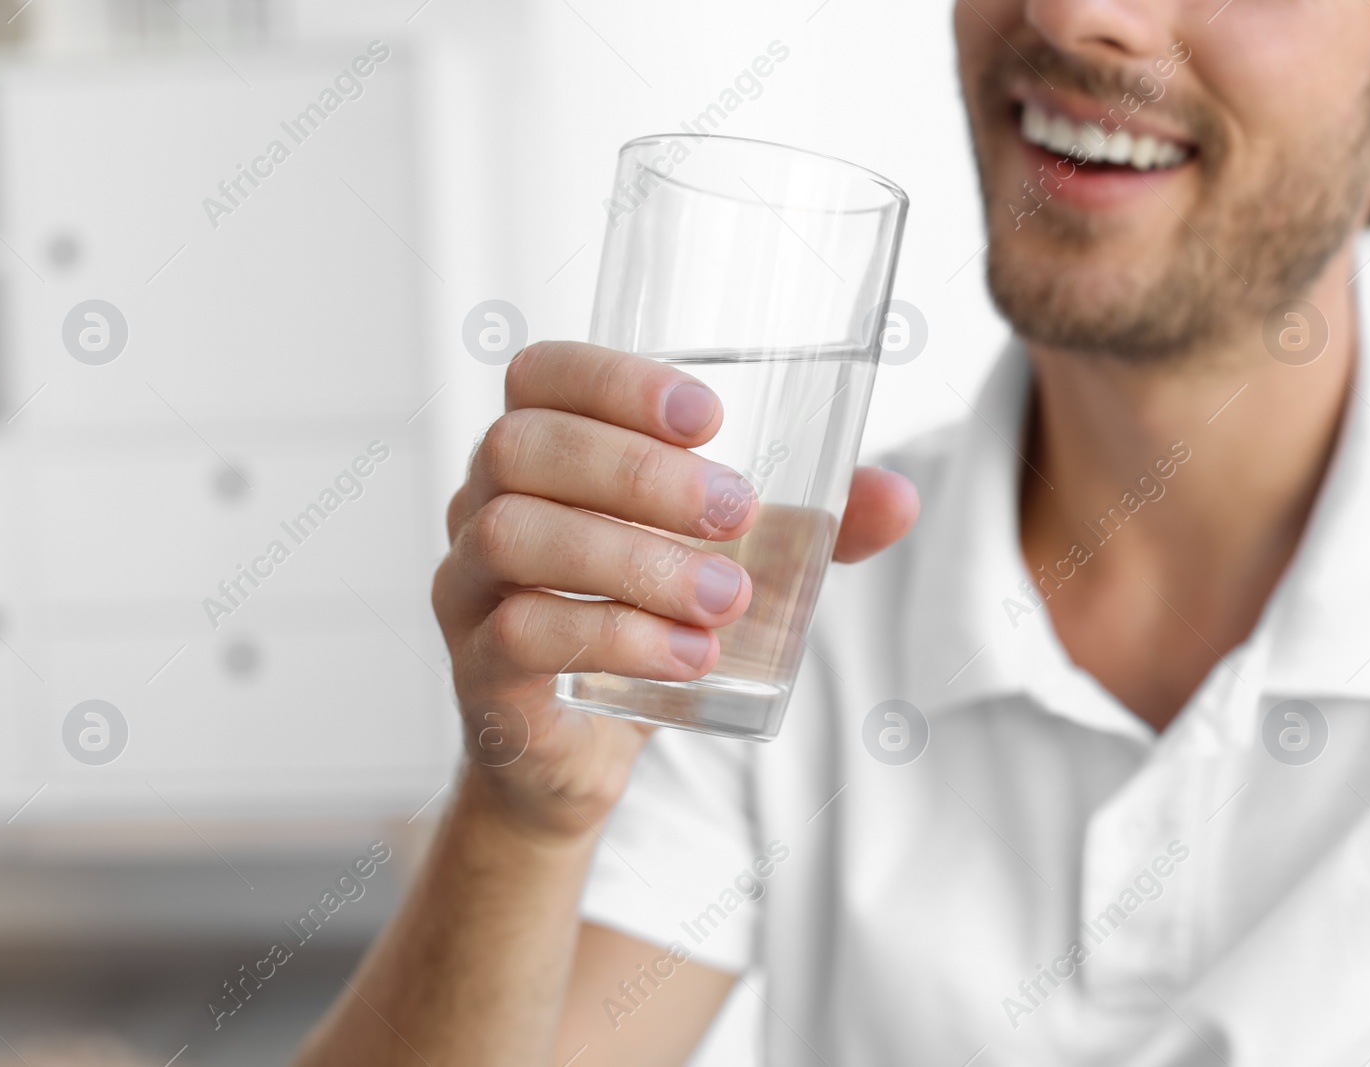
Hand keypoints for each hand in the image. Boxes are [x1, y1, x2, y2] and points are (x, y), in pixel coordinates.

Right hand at [433, 341, 918, 838]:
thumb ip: (805, 530)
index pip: (541, 374)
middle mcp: (484, 505)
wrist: (578, 751)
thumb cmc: (643, 624)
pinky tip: (691, 657)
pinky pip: (523, 633)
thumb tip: (900, 497)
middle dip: (636, 470)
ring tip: (726, 598)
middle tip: (735, 510)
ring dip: (635, 560)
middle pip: (523, 446)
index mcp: (540, 455)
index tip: (709, 416)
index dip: (614, 378)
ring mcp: (469, 587)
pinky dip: (616, 636)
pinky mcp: (479, 670)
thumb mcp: (728, 566)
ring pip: (517, 535)